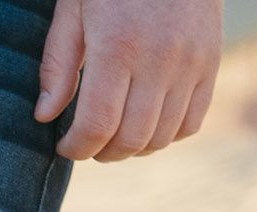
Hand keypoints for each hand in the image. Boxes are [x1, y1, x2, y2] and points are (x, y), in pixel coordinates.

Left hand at [36, 0, 220, 162]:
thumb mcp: (74, 8)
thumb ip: (58, 63)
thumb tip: (45, 117)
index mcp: (118, 45)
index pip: (97, 124)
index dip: (76, 147)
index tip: (64, 146)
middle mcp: (159, 58)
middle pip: (131, 138)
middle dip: (102, 152)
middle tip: (87, 143)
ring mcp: (190, 63)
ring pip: (161, 137)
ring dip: (133, 149)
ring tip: (114, 136)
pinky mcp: (211, 62)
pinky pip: (192, 122)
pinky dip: (166, 135)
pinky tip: (146, 123)